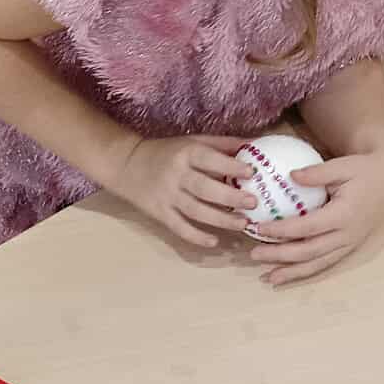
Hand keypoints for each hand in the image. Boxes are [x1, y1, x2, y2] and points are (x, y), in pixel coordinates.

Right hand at [109, 135, 257, 249]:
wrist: (128, 165)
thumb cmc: (168, 152)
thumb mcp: (192, 141)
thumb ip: (222, 144)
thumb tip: (255, 145)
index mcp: (186, 153)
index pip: (210, 159)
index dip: (230, 166)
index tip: (251, 172)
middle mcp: (177, 175)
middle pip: (204, 188)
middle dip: (230, 197)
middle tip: (253, 203)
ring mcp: (167, 196)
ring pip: (196, 211)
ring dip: (221, 220)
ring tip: (243, 224)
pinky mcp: (160, 213)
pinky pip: (179, 228)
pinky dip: (196, 237)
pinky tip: (214, 242)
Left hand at [249, 144, 383, 285]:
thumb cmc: (364, 170)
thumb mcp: (342, 165)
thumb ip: (317, 172)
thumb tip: (290, 176)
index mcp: (344, 215)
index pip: (307, 227)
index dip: (282, 231)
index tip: (259, 228)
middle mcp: (347, 235)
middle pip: (309, 251)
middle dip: (280, 256)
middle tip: (254, 254)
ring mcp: (349, 244)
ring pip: (317, 263)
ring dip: (292, 272)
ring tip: (267, 277)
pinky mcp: (349, 247)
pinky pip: (325, 263)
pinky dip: (305, 271)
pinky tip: (287, 274)